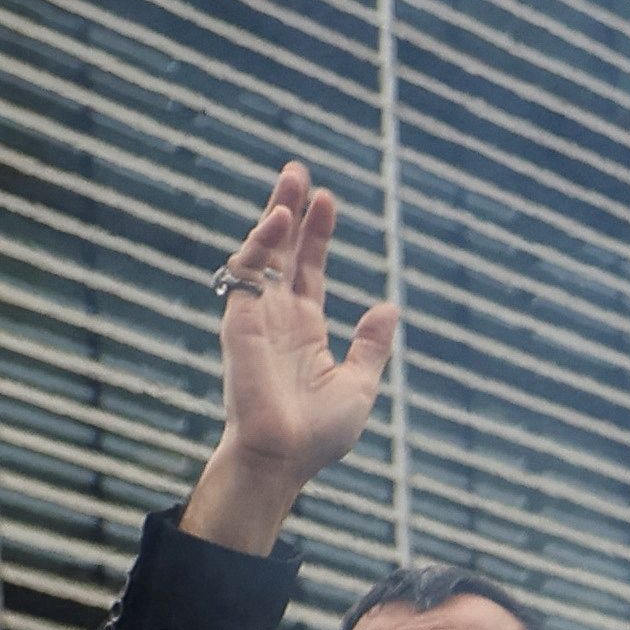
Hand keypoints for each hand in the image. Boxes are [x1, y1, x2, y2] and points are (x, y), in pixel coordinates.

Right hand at [179, 163, 397, 554]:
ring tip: (293, 179)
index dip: (318, 235)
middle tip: (298, 171)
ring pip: (263, 252)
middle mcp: (278, 316)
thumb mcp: (359, 385)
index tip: (327, 201)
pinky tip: (282, 219)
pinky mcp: (239, 319)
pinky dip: (262, 244)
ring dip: (277, 214)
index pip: (310, 269)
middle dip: (291, 210)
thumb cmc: (318, 434)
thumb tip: (389, 307)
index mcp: (305, 329)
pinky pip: (247, 272)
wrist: (285, 458)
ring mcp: (257, 315)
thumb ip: (371, 345)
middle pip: (284, 250)